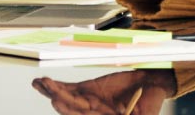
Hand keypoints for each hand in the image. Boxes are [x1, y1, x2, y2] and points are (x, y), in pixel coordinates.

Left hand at [30, 70, 174, 114]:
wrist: (153, 83)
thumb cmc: (151, 101)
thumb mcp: (145, 114)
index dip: (68, 109)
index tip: (57, 101)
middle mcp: (92, 112)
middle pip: (70, 107)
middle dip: (58, 98)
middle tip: (49, 88)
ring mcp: (88, 100)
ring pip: (65, 98)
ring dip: (52, 91)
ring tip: (41, 83)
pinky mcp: (87, 88)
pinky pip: (68, 88)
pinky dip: (55, 85)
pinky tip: (41, 82)